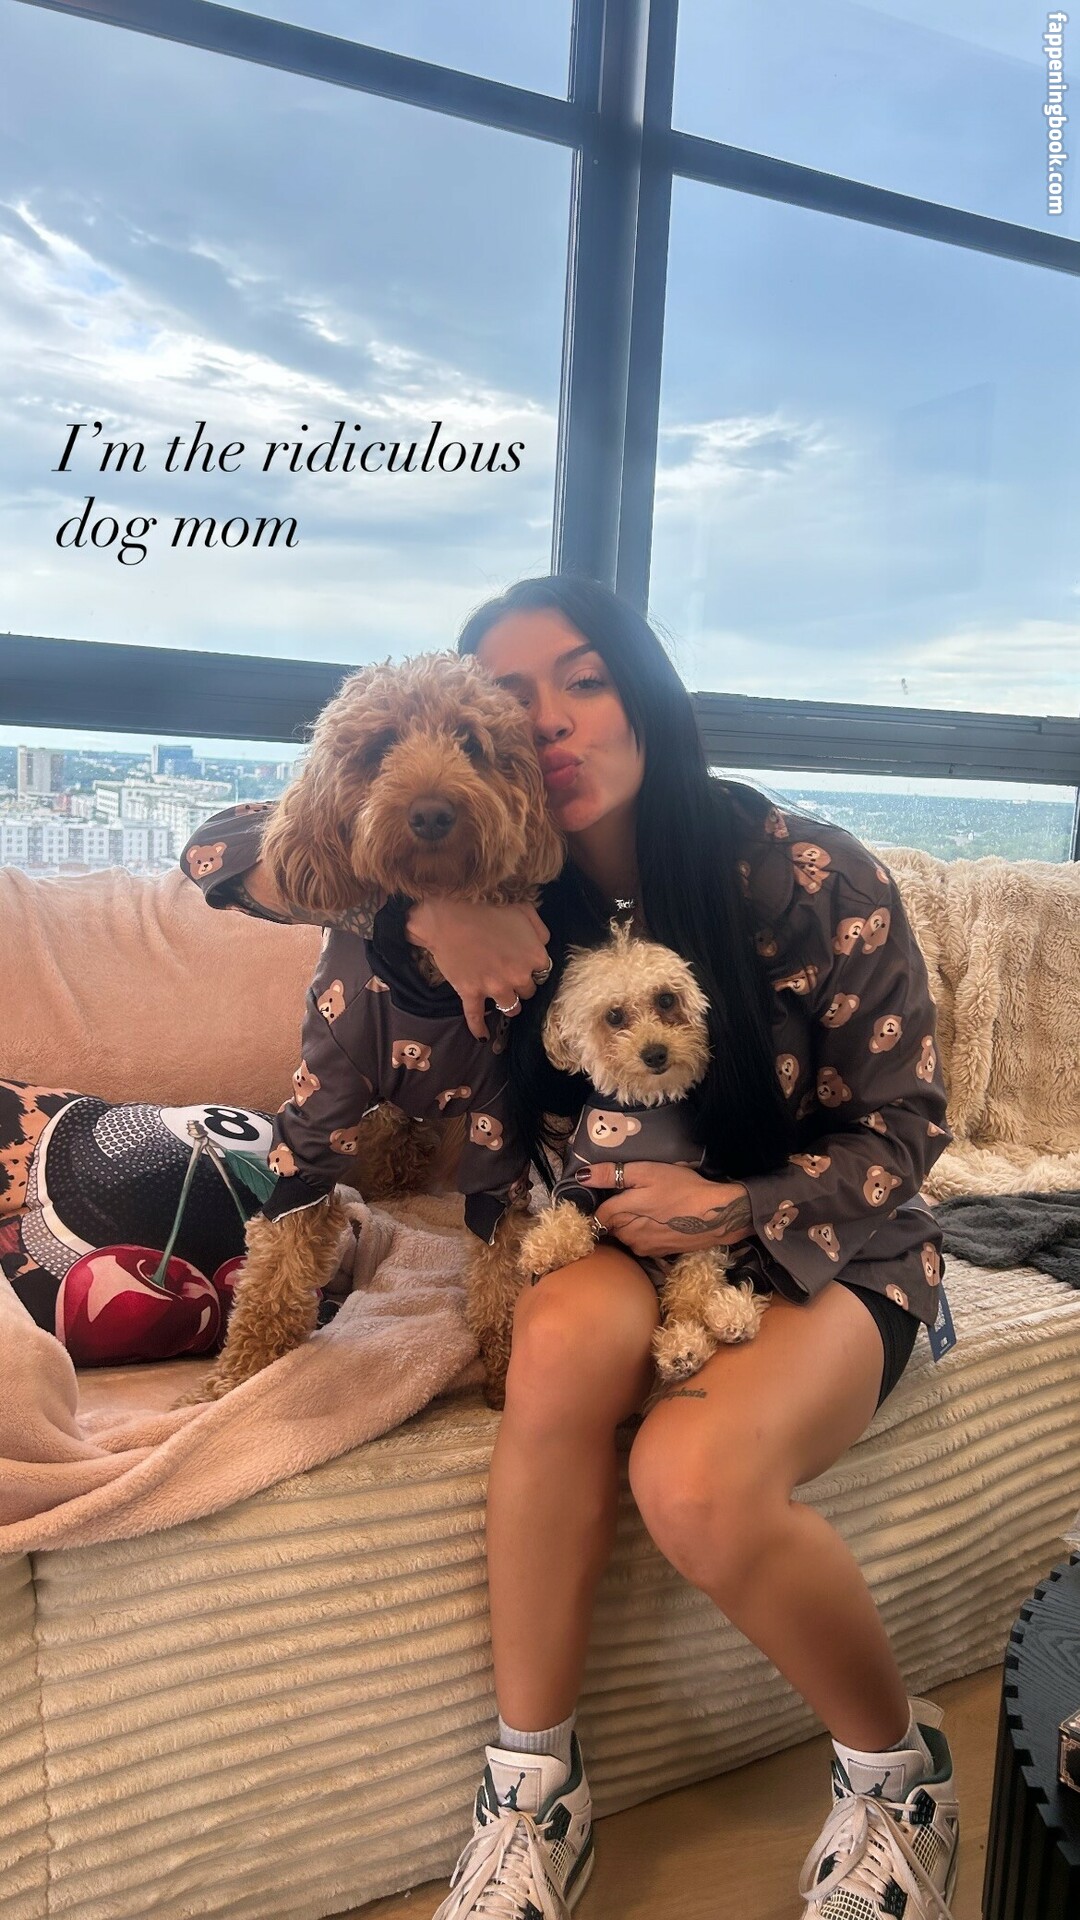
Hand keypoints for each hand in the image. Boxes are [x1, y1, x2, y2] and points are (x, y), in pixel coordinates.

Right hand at [406, 897, 551, 1040]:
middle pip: (528, 991)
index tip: (525, 964)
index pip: (543, 972)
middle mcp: (519, 976)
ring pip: (510, 1008)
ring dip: (509, 1004)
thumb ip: (540, 930)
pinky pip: (476, 1018)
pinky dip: (479, 1028)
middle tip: (511, 976)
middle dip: (521, 985)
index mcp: (534, 956)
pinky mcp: (471, 993)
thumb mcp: (523, 910)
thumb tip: (543, 945)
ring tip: (504, 1000)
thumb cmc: (487, 909)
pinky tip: (482, 1037)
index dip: (533, 967)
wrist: (449, 916)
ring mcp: (495, 988)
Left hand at [576, 1163, 753, 1258]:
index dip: (600, 1204)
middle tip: (633, 1198)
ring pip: (625, 1236)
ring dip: (630, 1225)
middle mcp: (628, 1236)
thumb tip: (581, 1177)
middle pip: (611, 1226)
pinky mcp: (658, 1253)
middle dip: (615, 1215)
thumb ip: (612, 1174)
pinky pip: (641, 1243)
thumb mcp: (646, 1171)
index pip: (597, 1215)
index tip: (608, 1195)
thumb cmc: (681, 1188)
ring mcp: (643, 1247)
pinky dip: (644, 1234)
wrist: (716, 1215)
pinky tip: (658, 1222)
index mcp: (621, 1214)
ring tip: (648, 1209)